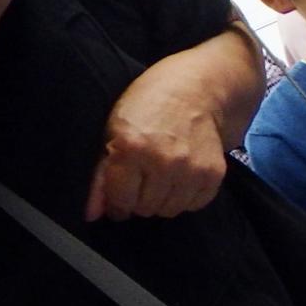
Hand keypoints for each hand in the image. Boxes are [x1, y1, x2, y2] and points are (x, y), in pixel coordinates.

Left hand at [85, 59, 233, 220]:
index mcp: (131, 148)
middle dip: (139, 199)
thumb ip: (101, 174)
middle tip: (141, 178)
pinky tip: (180, 176)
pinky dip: (185, 196)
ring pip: (169, 210)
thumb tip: (92, 215)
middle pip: (145, 208)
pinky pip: (194, 205)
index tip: (120, 195)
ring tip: (161, 176)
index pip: (120, 200)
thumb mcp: (112, 131)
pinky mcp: (213, 174)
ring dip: (162, 200)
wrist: (196, 90)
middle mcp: (163, 162)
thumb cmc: (146, 107)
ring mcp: (191, 170)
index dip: (116, 202)